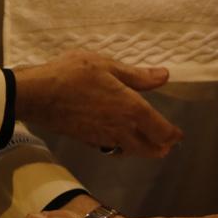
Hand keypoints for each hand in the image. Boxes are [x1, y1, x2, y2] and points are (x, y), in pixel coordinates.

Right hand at [15, 51, 182, 157]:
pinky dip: (123, 148)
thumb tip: (164, 77)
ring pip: (132, 152)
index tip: (178, 134)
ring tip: (148, 144)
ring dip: (143, 150)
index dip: (173, 134)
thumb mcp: (107, 66)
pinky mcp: (90, 142)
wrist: (39, 95)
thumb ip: (138, 76)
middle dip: (161, 147)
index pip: (161, 130)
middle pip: (149, 149)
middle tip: (167, 144)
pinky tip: (120, 140)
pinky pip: (113, 149)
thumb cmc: (73, 74)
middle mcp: (122, 129)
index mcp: (132, 109)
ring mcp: (105, 139)